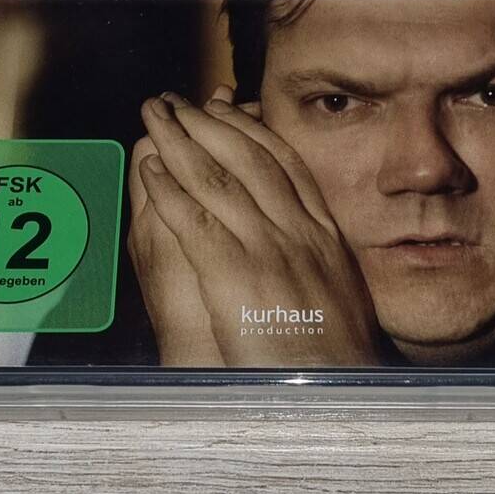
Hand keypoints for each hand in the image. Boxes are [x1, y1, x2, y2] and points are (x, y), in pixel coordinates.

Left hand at [137, 89, 381, 367]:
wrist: (340, 393)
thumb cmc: (341, 356)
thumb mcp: (345, 292)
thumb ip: (323, 256)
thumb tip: (310, 238)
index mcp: (323, 232)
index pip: (282, 161)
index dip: (248, 127)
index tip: (222, 105)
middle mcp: (296, 230)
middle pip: (246, 157)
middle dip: (206, 122)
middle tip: (175, 100)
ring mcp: (267, 249)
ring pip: (216, 179)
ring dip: (178, 142)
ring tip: (154, 117)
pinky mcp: (236, 276)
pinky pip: (195, 220)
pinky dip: (169, 190)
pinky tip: (149, 170)